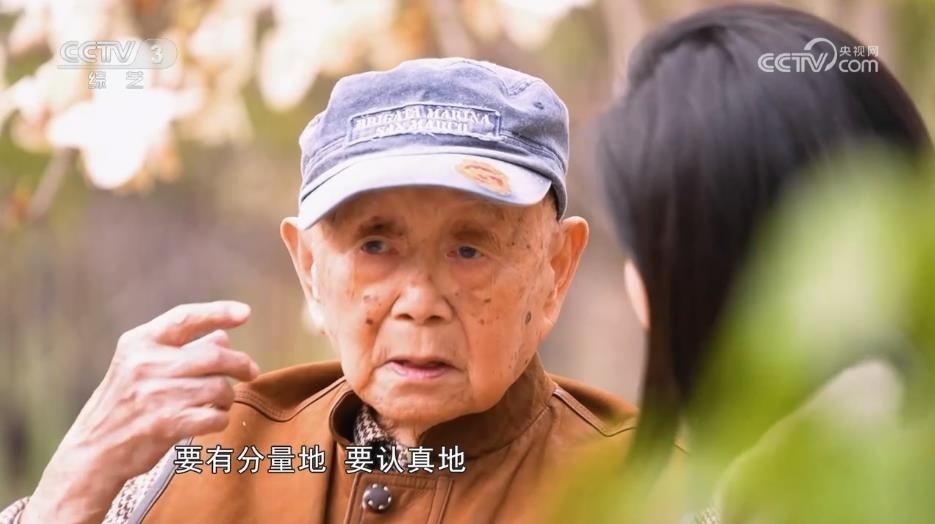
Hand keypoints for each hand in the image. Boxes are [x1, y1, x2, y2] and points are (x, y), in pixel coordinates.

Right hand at [21, 301, 259, 523]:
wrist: (93, 451)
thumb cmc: (126, 404)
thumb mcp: (141, 367)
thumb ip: (180, 349)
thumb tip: (224, 336)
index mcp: (138, 343)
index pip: (185, 318)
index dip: (218, 312)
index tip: (245, 313)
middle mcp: (147, 365)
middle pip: (214, 356)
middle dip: (240, 363)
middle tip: (251, 371)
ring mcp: (157, 395)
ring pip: (219, 388)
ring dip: (228, 396)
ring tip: (220, 401)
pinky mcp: (168, 424)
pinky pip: (216, 416)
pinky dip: (221, 418)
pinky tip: (213, 418)